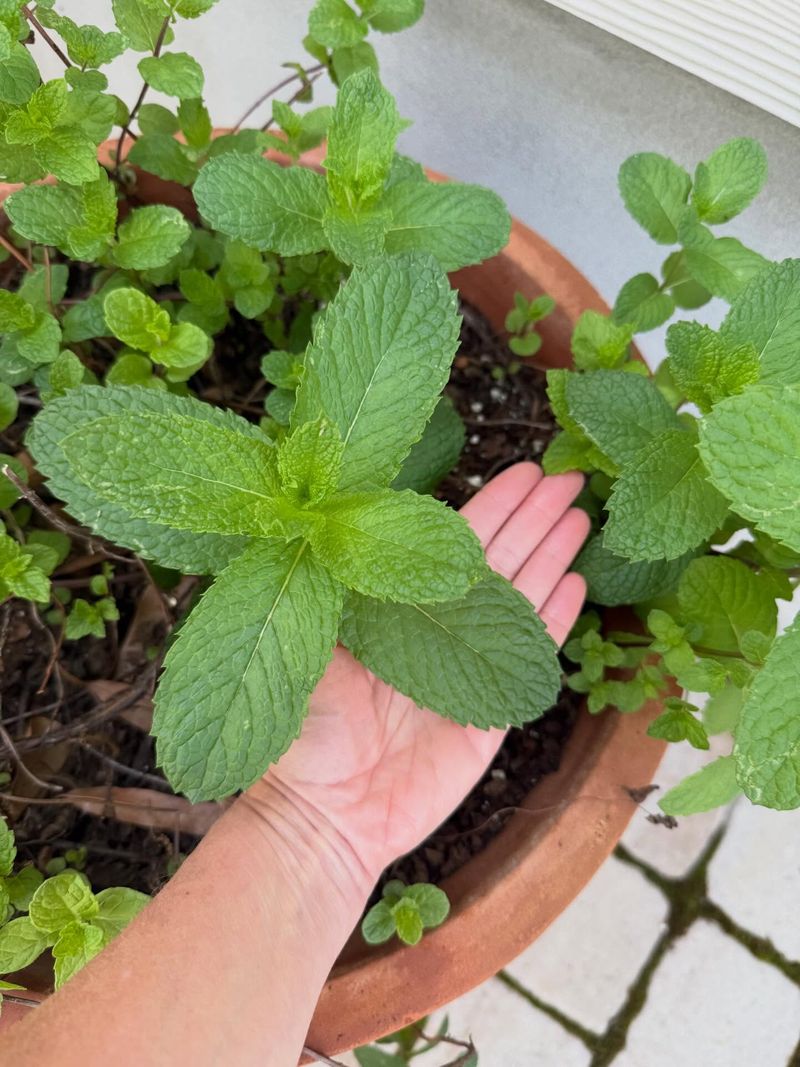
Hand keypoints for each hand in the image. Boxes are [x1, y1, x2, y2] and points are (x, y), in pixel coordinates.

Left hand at [260, 464, 589, 880]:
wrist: (327, 818)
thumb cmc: (306, 737)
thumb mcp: (310, 651)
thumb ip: (337, 595)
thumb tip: (346, 527)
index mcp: (395, 608)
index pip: (450, 543)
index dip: (489, 505)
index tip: (523, 470)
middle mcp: (436, 629)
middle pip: (497, 560)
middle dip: (533, 517)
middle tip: (569, 475)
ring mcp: (470, 667)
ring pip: (521, 597)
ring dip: (552, 554)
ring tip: (581, 513)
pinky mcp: (493, 711)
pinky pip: (533, 656)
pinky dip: (556, 619)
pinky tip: (578, 582)